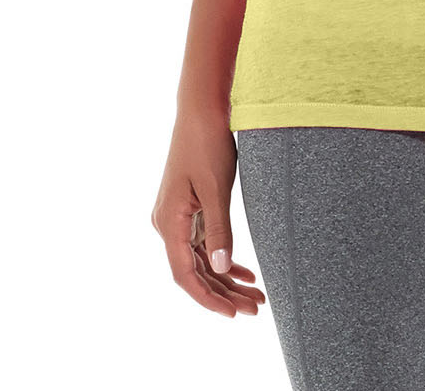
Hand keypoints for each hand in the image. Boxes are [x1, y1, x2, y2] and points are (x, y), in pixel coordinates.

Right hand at [151, 105, 266, 318]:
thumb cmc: (207, 143)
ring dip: (226, 278)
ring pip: (201, 259)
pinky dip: (223, 258)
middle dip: (224, 293)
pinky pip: (204, 243)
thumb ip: (219, 229)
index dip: (209, 298)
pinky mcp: (189, 208)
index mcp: (169, 222)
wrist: (200, 109)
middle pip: (195, 271)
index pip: (186, 275)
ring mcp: (177, 217)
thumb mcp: (217, 188)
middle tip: (256, 308)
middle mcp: (167, 224)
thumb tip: (222, 269)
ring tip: (256, 295)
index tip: (234, 314)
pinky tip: (245, 272)